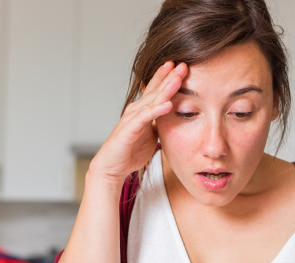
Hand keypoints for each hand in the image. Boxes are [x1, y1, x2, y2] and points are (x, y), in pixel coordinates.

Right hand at [90, 61, 187, 182]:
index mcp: (142, 111)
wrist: (112, 167)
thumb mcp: (151, 134)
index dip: (167, 77)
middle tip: (182, 63)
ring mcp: (132, 118)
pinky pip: (145, 118)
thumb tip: (174, 118)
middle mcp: (136, 110)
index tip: (181, 66)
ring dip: (165, 89)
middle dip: (169, 76)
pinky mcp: (129, 130)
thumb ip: (159, 123)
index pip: (156, 90)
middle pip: (155, 90)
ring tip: (178, 77)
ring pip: (151, 100)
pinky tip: (167, 104)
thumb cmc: (130, 152)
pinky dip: (156, 110)